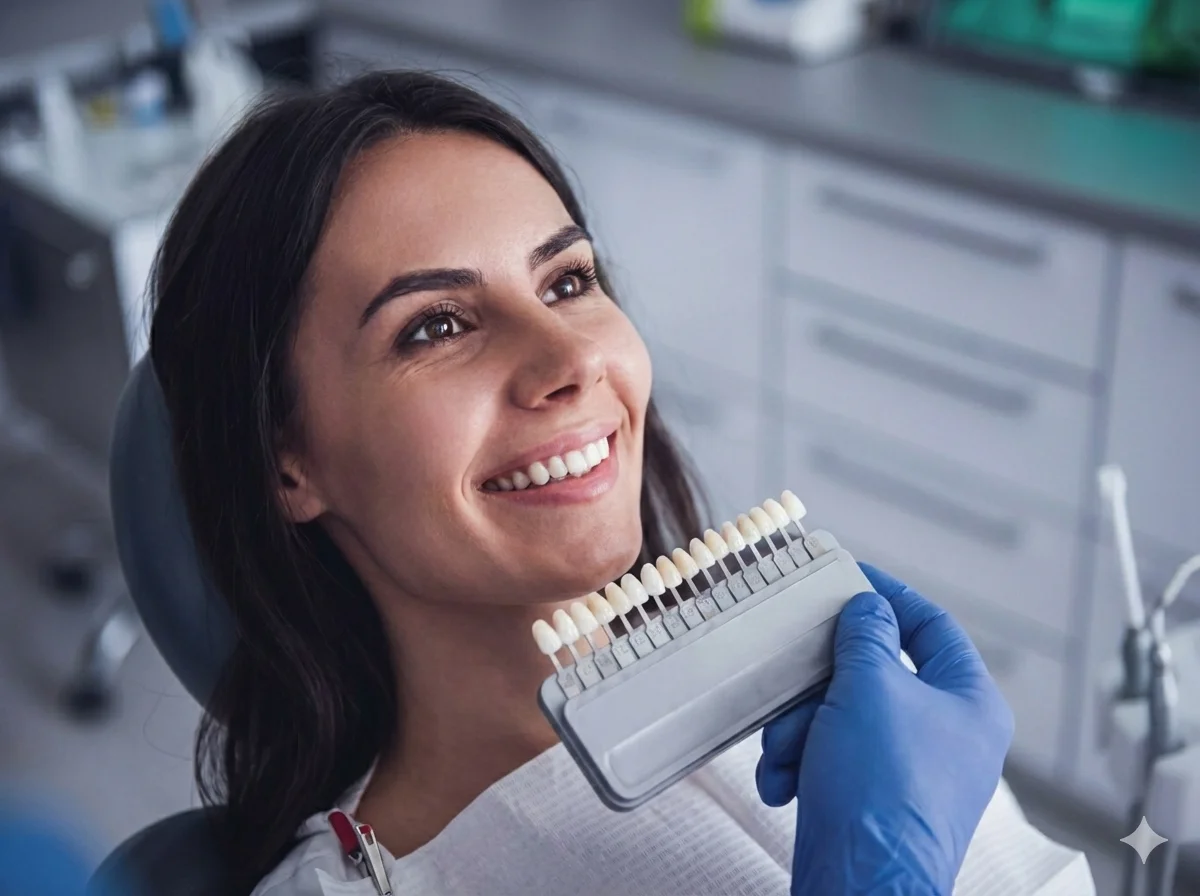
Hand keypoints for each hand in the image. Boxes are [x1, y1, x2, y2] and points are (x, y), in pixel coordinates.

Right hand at [756, 564, 1013, 894]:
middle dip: (821, 684)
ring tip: (785, 754)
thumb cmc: (880, 789)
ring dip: (800, 728)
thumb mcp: (869, 687)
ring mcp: (911, 772)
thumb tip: (867, 608)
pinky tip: (784, 783)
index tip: (848, 577)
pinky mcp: (873, 802)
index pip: (932, 626)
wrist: (861, 887)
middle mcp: (949, 736)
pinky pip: (832, 758)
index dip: (888, 596)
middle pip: (875, 675)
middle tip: (795, 682)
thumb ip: (865, 635)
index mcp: (970, 703)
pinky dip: (801, 764)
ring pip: (843, 717)